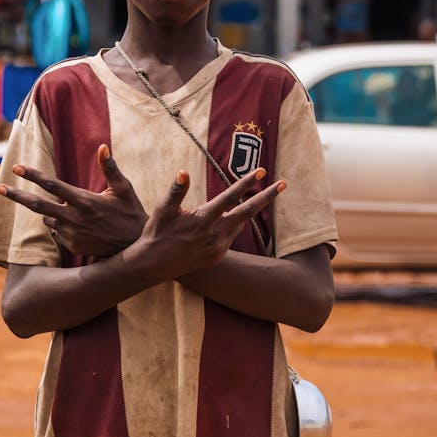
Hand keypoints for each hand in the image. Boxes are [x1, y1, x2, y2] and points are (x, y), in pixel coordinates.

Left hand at [0, 144, 147, 257]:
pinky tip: (79, 225)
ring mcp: (71, 234)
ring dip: (51, 213)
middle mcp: (74, 217)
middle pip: (38, 205)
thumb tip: (103, 146)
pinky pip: (58, 233)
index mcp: (85, 200)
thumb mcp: (124, 188)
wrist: (135, 247)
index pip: (52, 185)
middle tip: (0, 188)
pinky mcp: (72, 246)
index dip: (33, 176)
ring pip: (49, 219)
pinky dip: (61, 226)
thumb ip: (110, 167)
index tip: (16, 168)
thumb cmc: (131, 213)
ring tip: (74, 212)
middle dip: (17, 196)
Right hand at [132, 167, 285, 281]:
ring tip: (253, 198)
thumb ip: (176, 190)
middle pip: (248, 212)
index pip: (230, 197)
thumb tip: (183, 172)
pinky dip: (233, 226)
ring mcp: (218, 248)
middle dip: (267, 197)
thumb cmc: (156, 233)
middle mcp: (214, 234)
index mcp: (202, 219)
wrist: (153, 265)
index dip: (247, 183)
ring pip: (239, 224)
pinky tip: (226, 221)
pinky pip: (231, 237)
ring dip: (248, 211)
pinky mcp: (217, 256)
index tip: (261, 171)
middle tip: (284, 184)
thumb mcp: (163, 210)